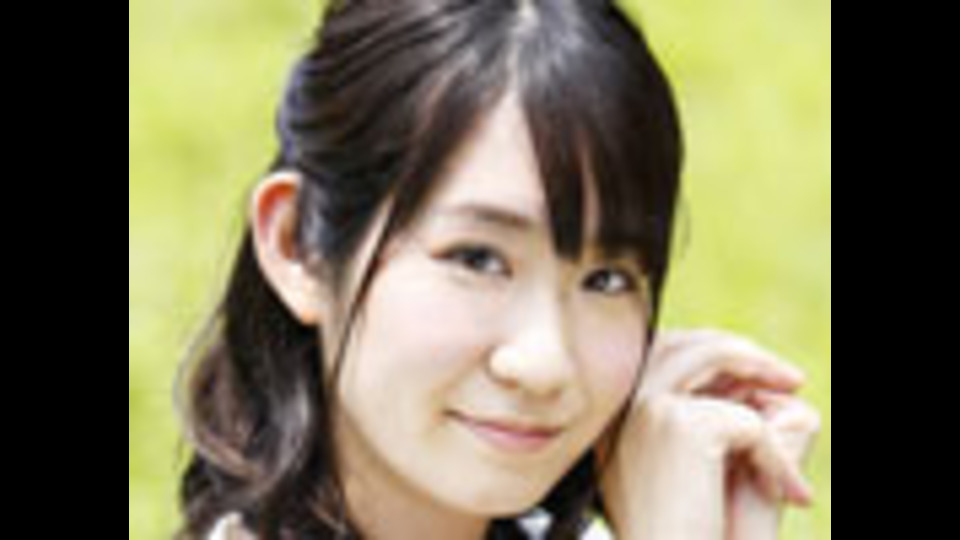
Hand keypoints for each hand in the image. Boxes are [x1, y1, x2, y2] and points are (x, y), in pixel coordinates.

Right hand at [597, 329, 819, 539]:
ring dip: (762, 369)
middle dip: (743, 351)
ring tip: (795, 390)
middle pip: (687, 344)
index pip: (660, 354)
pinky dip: (779, 457)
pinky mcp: (678, 425)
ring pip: (716, 356)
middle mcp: (620, 408)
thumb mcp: (690, 475)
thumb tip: (759, 387)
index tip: (755, 378)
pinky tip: (790, 493)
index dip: (710, 354)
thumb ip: (705, 422)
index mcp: (613, 421)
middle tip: (789, 379)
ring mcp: (644, 409)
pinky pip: (749, 421)